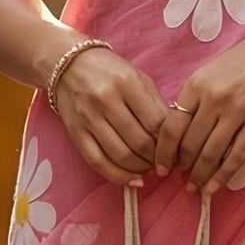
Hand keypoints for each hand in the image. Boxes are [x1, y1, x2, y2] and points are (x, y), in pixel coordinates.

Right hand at [51, 44, 167, 186]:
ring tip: (150, 168)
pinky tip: (133, 179)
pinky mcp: (75, 132)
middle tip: (164, 163)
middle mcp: (106, 100)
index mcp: (127, 83)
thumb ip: (157, 105)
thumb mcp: (139, 78)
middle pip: (140, 142)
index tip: (176, 151)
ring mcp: (88, 118)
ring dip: (141, 168)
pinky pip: (98, 162)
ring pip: (121, 155)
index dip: (170, 143)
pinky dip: (118, 176)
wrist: (68, 65)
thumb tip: (174, 139)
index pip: (156, 122)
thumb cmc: (111, 72)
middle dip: (156, 159)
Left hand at [153, 11, 244, 192]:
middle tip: (180, 177)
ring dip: (199, 175)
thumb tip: (180, 128)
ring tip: (195, 186)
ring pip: (210, 154)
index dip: (162, 152)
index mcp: (197, 83)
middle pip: (189, 144)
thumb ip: (196, 96)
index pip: (171, 126)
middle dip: (182, 166)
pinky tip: (214, 187)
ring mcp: (238, 111)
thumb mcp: (214, 69)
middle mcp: (214, 98)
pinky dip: (223, 176)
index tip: (161, 166)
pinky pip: (236, 157)